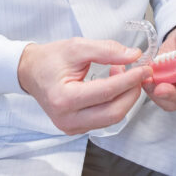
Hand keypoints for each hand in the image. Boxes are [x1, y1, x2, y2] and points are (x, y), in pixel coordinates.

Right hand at [17, 38, 151, 133]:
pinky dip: (115, 102)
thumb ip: (107, 50)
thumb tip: (134, 55)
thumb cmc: (50, 58)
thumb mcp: (77, 46)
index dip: (130, 80)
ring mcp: (71, 127)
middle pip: (113, 112)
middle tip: (138, 72)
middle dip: (132, 92)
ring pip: (111, 118)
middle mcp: (67, 119)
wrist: (30, 71)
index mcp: (64, 98)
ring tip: (122, 73)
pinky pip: (104, 118)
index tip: (145, 68)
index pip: (107, 92)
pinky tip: (113, 84)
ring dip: (124, 96)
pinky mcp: (76, 128)